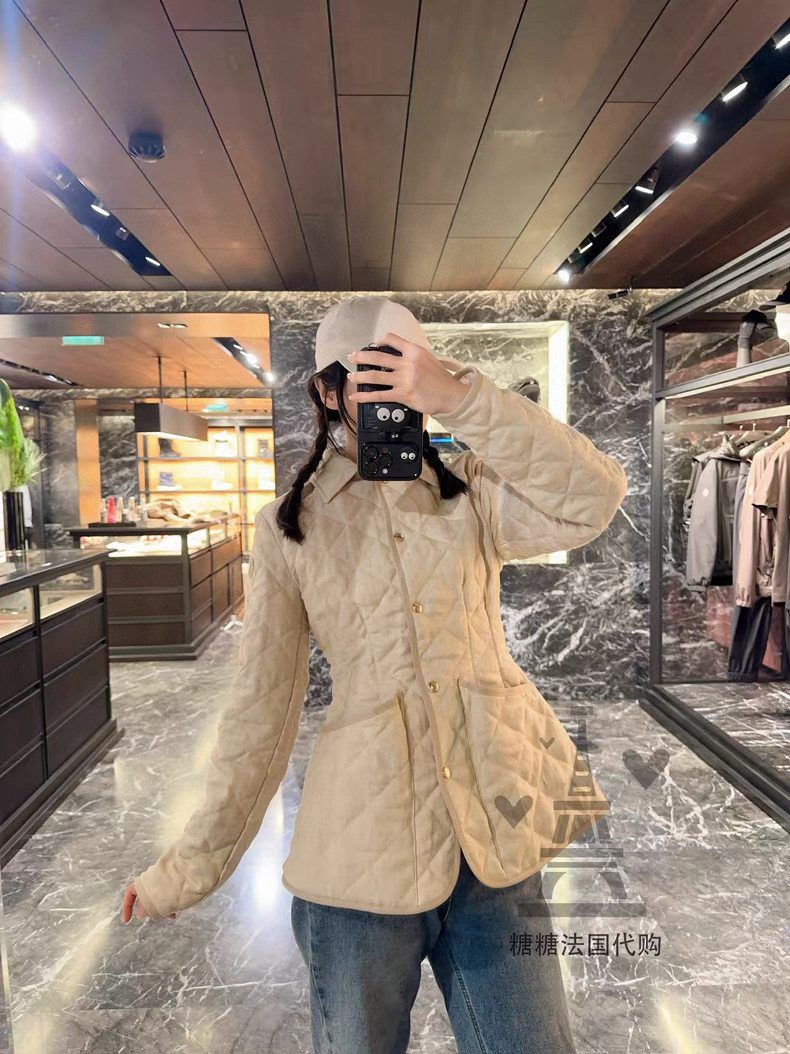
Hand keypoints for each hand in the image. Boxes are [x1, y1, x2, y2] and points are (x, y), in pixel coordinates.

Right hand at [121, 880, 175, 921]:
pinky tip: (174, 913)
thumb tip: (140, 914)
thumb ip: (147, 908)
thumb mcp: (156, 901)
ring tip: (169, 915)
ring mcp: (162, 880)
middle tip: (156, 916)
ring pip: (157, 898)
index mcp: (143, 880)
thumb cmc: (172, 886)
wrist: (190, 873)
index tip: (127, 921)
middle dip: (149, 910)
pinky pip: (167, 896)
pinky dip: (168, 905)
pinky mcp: (172, 883)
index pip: (130, 893)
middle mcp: (151, 879)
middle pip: (145, 898)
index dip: (127, 907)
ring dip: (160, 909)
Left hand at [347, 331, 466, 415]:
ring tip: (351, 376)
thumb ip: (411, 355)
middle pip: (378, 356)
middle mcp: (408, 363)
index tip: (373, 344)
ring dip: (359, 376)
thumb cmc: (441, 379)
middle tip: (352, 357)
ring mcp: (404, 379)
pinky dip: (364, 396)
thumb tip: (395, 355)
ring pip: (374, 375)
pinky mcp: (403, 394)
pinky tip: (356, 396)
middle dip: (361, 356)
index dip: (379, 341)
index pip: (391, 339)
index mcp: (414, 351)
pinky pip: (379, 394)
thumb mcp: (428, 358)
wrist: (451, 395)